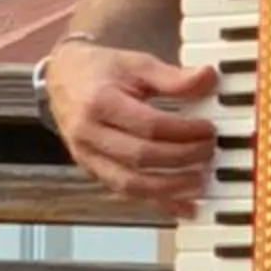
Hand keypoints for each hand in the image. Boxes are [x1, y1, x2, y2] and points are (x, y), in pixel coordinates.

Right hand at [47, 43, 217, 207]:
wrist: (63, 79)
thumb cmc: (98, 70)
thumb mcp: (136, 64)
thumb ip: (172, 77)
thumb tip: (207, 79)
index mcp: (99, 102)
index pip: (149, 125)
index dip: (183, 132)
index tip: (207, 130)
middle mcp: (89, 134)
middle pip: (141, 157)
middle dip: (181, 158)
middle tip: (208, 151)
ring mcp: (87, 157)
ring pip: (131, 184)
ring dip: (169, 188)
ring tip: (199, 182)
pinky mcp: (92, 171)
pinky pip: (126, 193)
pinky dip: (157, 203)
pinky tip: (182, 206)